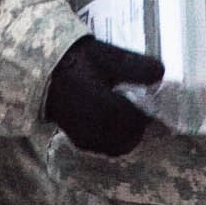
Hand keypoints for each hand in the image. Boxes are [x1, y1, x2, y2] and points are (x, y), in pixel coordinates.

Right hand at [44, 36, 164, 156]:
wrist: (44, 73)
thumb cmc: (77, 61)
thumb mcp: (108, 57)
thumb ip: (135, 66)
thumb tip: (161, 72)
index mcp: (104, 108)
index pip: (136, 119)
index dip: (147, 111)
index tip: (150, 101)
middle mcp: (95, 129)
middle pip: (130, 136)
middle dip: (138, 124)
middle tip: (140, 109)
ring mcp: (86, 138)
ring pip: (118, 145)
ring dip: (126, 134)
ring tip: (126, 115)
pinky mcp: (80, 142)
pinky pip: (105, 147)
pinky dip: (113, 139)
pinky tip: (112, 122)